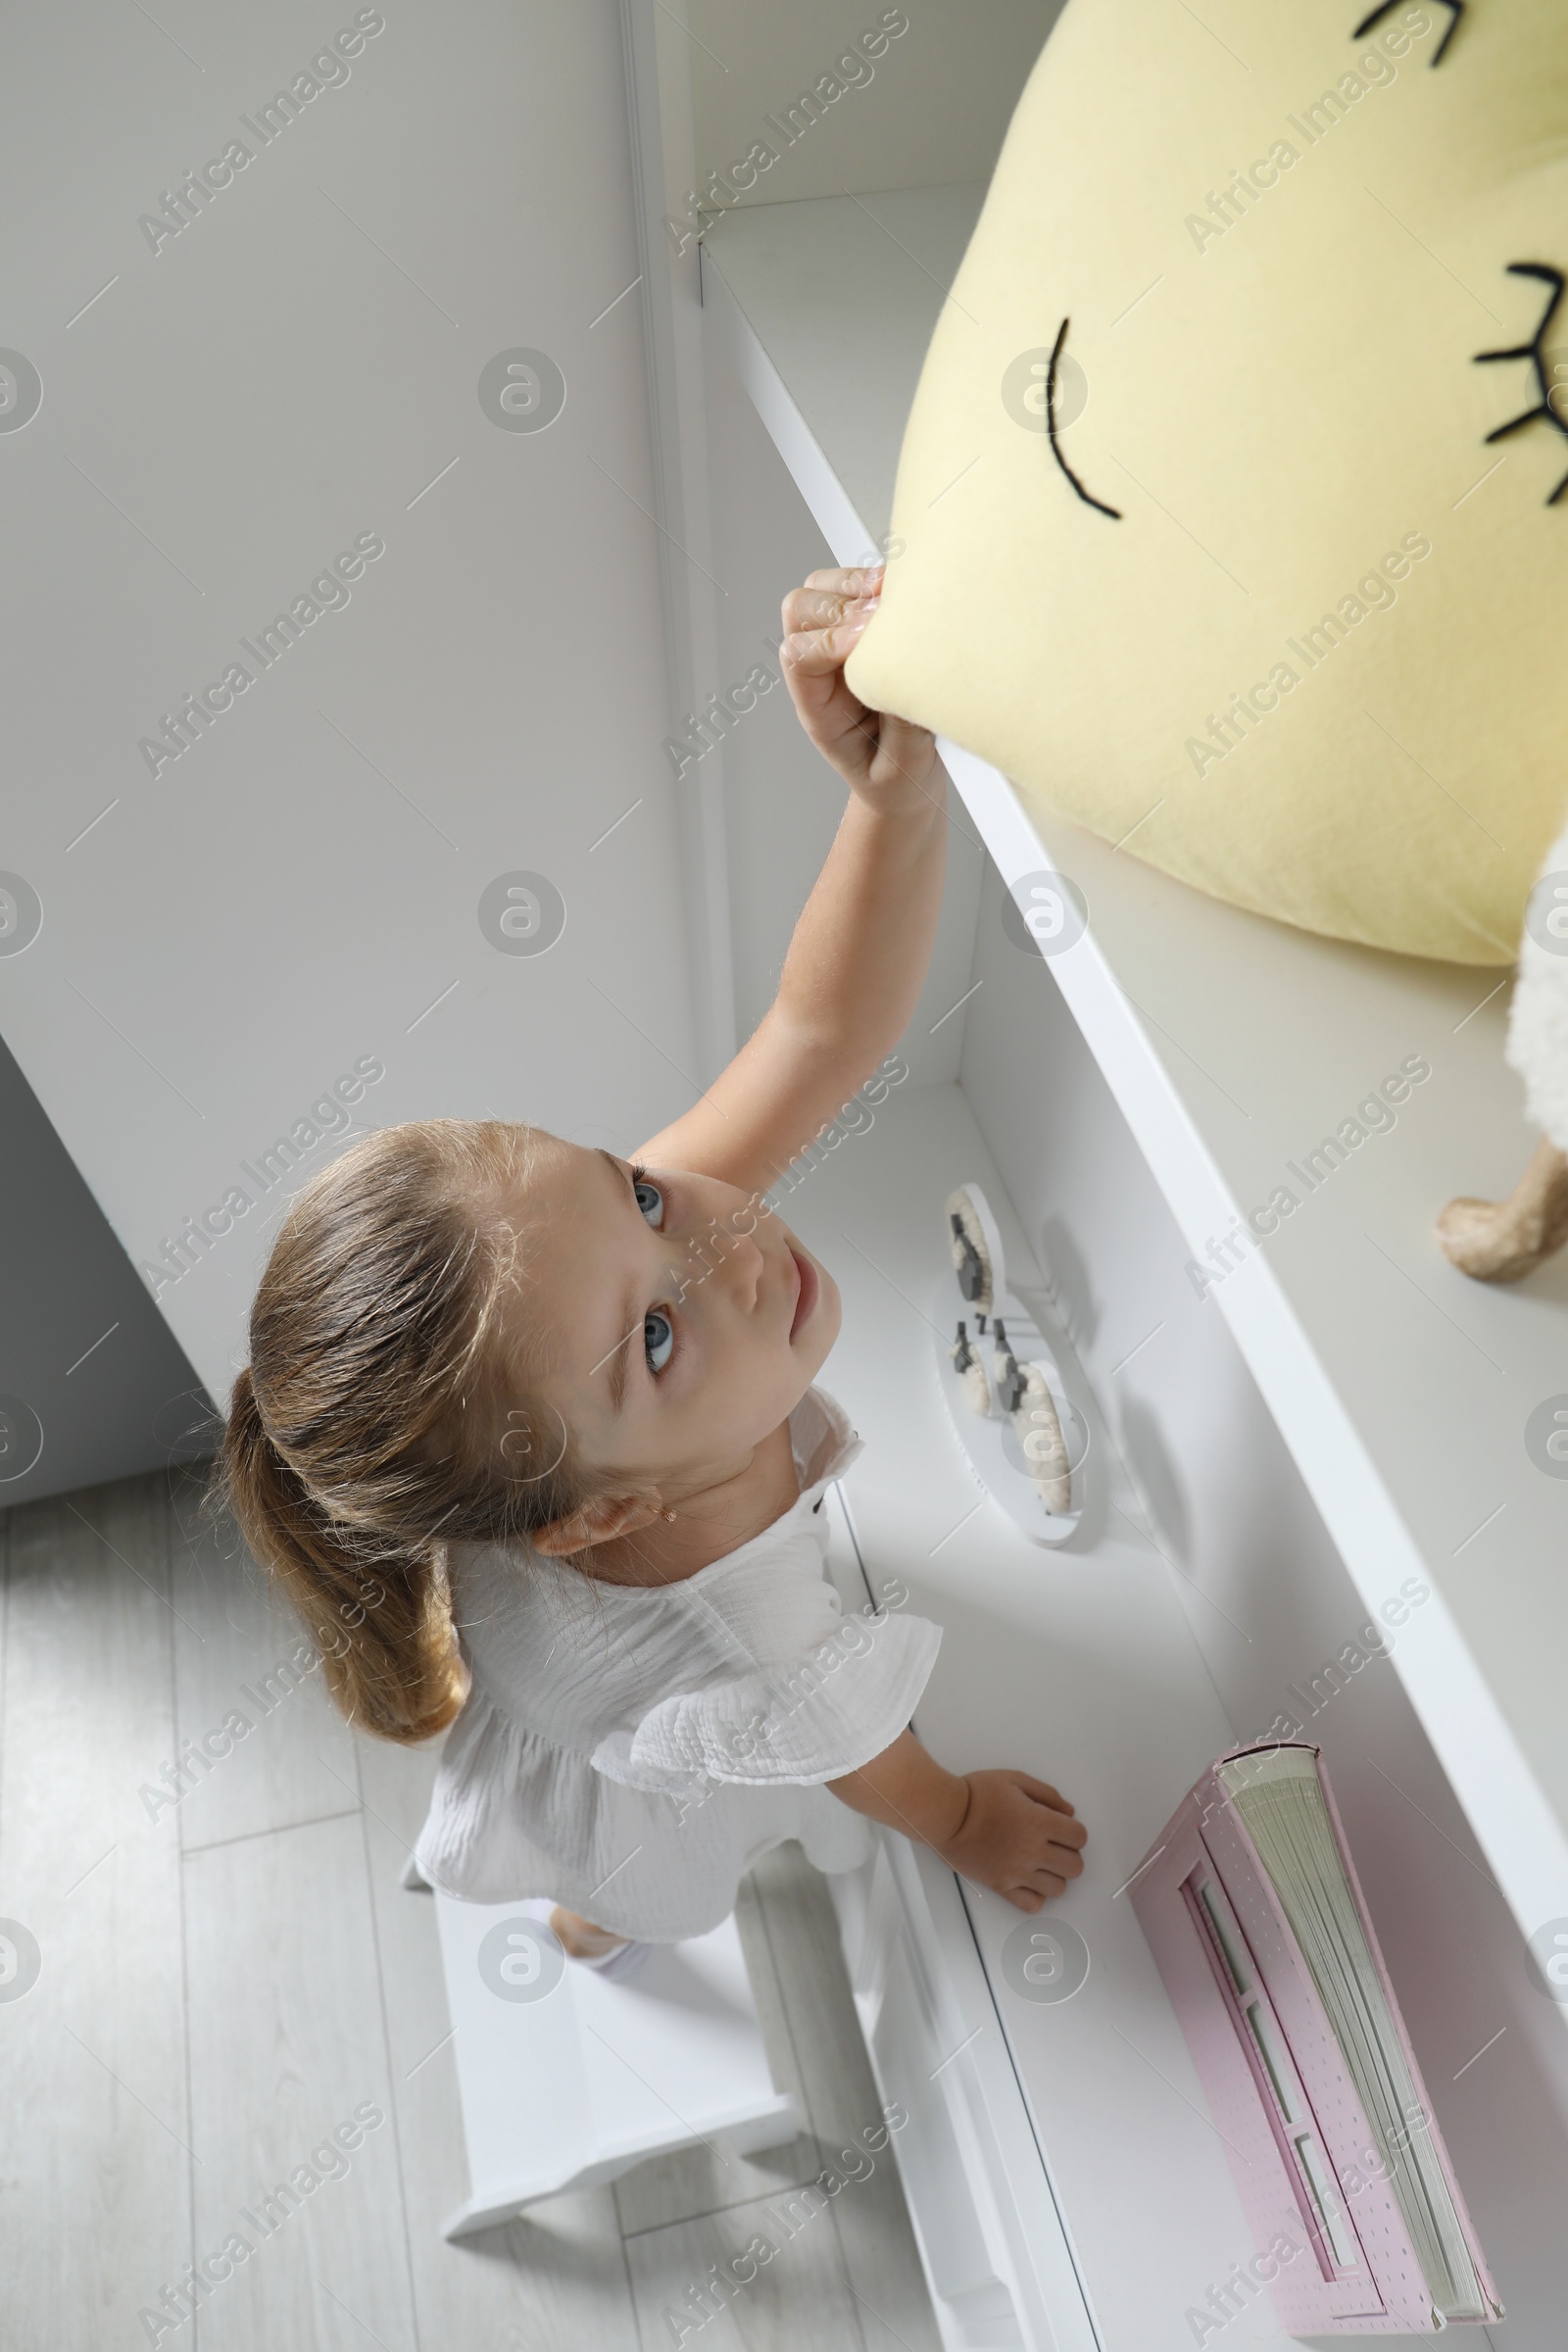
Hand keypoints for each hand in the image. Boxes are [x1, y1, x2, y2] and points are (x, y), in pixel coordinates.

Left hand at [780, 566, 943, 818]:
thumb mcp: (903, 767)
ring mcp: (843, 646)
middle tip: (882, 617)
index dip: (831, 641)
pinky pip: (862, 587)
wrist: (905, 787)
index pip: (798, 656)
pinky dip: (882, 583)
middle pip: (801, 611)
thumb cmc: (896, 781)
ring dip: (857, 586)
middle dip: (840, 606)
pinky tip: (908, 596)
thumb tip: (908, 671)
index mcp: (817, 708)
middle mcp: (823, 671)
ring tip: (894, 599)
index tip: (869, 643)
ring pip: (824, 588)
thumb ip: (904, 724)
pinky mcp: (872, 630)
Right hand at [934, 1771, 1087, 1911]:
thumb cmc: (977, 1793)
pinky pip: (1032, 1904)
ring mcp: (1018, 1872)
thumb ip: (1047, 1794)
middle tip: (1054, 1846)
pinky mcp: (1002, 1886)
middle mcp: (1033, 1851)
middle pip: (1075, 1866)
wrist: (945, 1815)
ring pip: (1058, 1888)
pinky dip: (1036, 1896)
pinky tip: (1028, 1880)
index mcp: (1039, 1822)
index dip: (1075, 1832)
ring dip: (1055, 1876)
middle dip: (1070, 1855)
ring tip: (1041, 1864)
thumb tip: (1069, 1812)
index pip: (1079, 1837)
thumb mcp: (1015, 1779)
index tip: (1063, 1829)